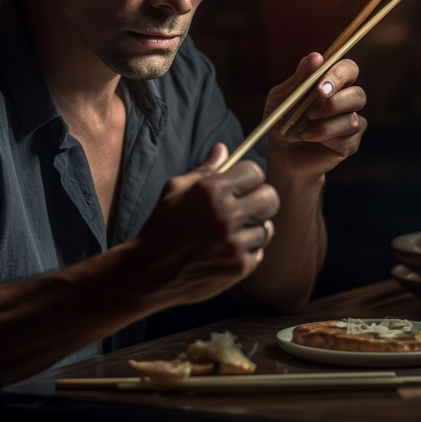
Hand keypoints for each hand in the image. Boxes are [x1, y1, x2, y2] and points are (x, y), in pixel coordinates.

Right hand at [134, 143, 279, 305]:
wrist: (149, 272)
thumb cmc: (161, 226)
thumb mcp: (175, 190)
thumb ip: (205, 169)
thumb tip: (223, 149)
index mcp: (212, 191)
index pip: (255, 172)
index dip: (249, 178)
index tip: (242, 185)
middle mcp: (227, 216)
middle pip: (271, 198)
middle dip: (259, 199)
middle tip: (246, 207)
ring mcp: (235, 243)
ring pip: (267, 227)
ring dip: (253, 228)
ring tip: (232, 232)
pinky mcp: (239, 267)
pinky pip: (259, 252)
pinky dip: (247, 251)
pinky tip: (227, 250)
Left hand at [265, 53, 366, 178]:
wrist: (280, 153)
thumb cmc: (282, 121)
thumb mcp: (282, 97)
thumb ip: (300, 78)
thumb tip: (316, 57)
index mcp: (332, 84)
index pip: (348, 70)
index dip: (339, 75)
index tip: (319, 87)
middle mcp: (346, 101)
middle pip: (358, 95)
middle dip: (335, 101)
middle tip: (313, 110)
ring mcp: (350, 122)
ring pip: (353, 118)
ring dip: (326, 121)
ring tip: (304, 125)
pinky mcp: (350, 143)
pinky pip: (347, 136)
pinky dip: (324, 135)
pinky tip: (307, 136)